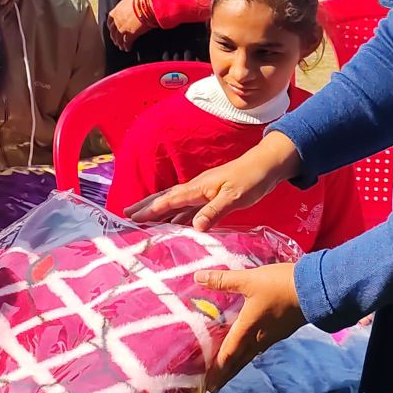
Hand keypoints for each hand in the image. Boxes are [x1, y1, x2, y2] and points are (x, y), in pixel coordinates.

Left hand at [107, 0, 148, 51]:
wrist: (146, 5)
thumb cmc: (141, 0)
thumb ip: (128, 4)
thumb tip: (132, 2)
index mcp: (116, 11)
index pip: (110, 20)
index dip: (111, 26)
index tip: (111, 29)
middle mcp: (117, 21)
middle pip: (113, 31)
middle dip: (114, 37)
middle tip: (116, 40)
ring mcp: (123, 28)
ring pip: (118, 39)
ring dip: (120, 43)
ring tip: (121, 47)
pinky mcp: (130, 35)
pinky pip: (126, 43)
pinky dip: (126, 46)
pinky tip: (128, 48)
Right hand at [127, 130, 300, 231]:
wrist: (267, 165)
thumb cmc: (251, 179)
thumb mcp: (234, 197)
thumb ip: (214, 211)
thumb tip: (194, 226)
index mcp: (198, 188)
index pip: (168, 200)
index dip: (150, 209)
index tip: (131, 217)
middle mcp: (196, 189)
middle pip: (165, 198)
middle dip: (146, 207)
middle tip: (126, 215)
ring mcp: (203, 192)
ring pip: (175, 203)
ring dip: (159, 211)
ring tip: (142, 220)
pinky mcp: (212, 197)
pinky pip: (188, 208)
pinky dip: (177, 216)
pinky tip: (174, 224)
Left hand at [195, 263, 304, 390]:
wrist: (315, 288)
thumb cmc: (279, 285)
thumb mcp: (249, 280)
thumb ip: (223, 280)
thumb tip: (198, 277)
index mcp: (248, 328)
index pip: (229, 354)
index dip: (218, 369)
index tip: (209, 385)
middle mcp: (259, 337)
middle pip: (239, 360)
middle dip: (226, 374)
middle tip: (214, 387)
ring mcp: (273, 335)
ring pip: (251, 355)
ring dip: (238, 365)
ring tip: (229, 371)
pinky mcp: (282, 330)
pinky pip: (262, 347)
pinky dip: (251, 353)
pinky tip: (252, 350)